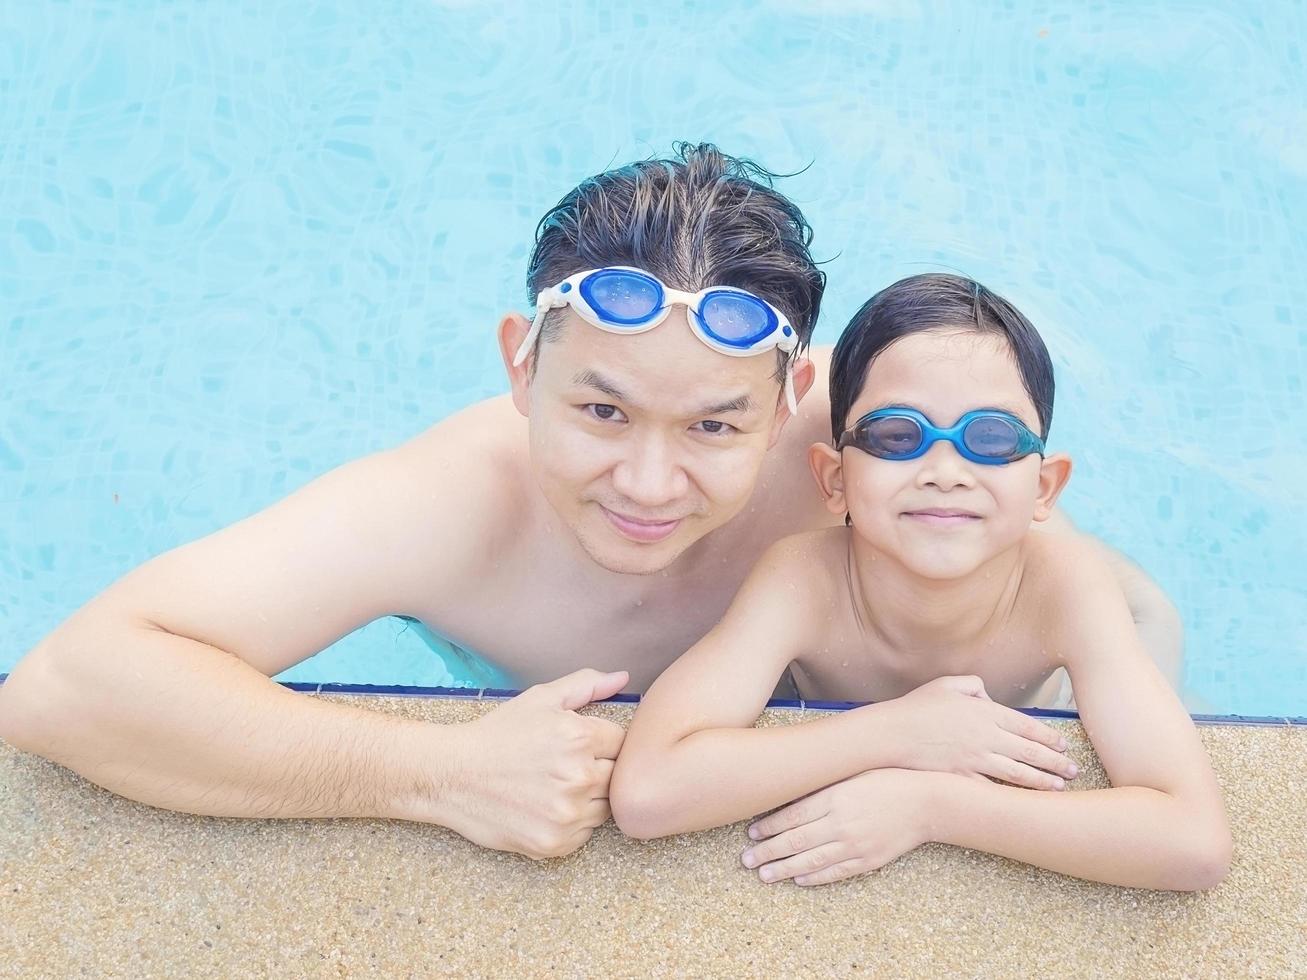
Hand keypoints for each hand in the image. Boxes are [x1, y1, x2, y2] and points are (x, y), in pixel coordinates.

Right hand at [428, 668, 627, 858]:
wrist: (451, 775)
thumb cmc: (497, 734)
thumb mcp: (540, 699)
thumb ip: (586, 685)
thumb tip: (623, 678)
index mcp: (580, 737)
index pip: (622, 743)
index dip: (602, 743)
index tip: (579, 746)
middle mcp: (579, 777)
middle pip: (617, 777)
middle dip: (597, 769)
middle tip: (562, 767)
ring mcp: (567, 814)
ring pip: (604, 807)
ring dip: (587, 798)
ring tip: (552, 786)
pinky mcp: (555, 843)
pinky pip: (584, 834)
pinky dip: (571, 823)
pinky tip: (544, 807)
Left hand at [741, 769, 933, 885]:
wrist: (926, 802)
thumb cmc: (886, 779)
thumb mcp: (851, 774)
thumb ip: (823, 784)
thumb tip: (790, 788)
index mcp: (833, 797)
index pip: (791, 816)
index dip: (768, 826)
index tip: (751, 833)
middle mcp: (840, 823)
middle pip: (794, 841)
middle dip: (767, 851)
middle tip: (746, 859)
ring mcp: (854, 845)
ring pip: (811, 861)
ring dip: (784, 870)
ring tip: (764, 876)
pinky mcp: (867, 861)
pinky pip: (835, 872)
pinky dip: (815, 878)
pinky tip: (798, 880)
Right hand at [876, 675, 1077, 789]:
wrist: (891, 734)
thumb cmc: (916, 707)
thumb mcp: (946, 684)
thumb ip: (973, 685)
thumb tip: (988, 695)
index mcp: (984, 712)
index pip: (1026, 726)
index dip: (1048, 737)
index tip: (1063, 744)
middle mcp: (985, 736)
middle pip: (1029, 751)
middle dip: (1055, 761)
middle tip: (1073, 769)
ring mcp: (975, 759)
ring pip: (1018, 773)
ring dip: (1042, 780)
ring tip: (1059, 786)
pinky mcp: (962, 777)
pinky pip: (993, 789)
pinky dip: (1012, 796)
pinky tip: (1025, 801)